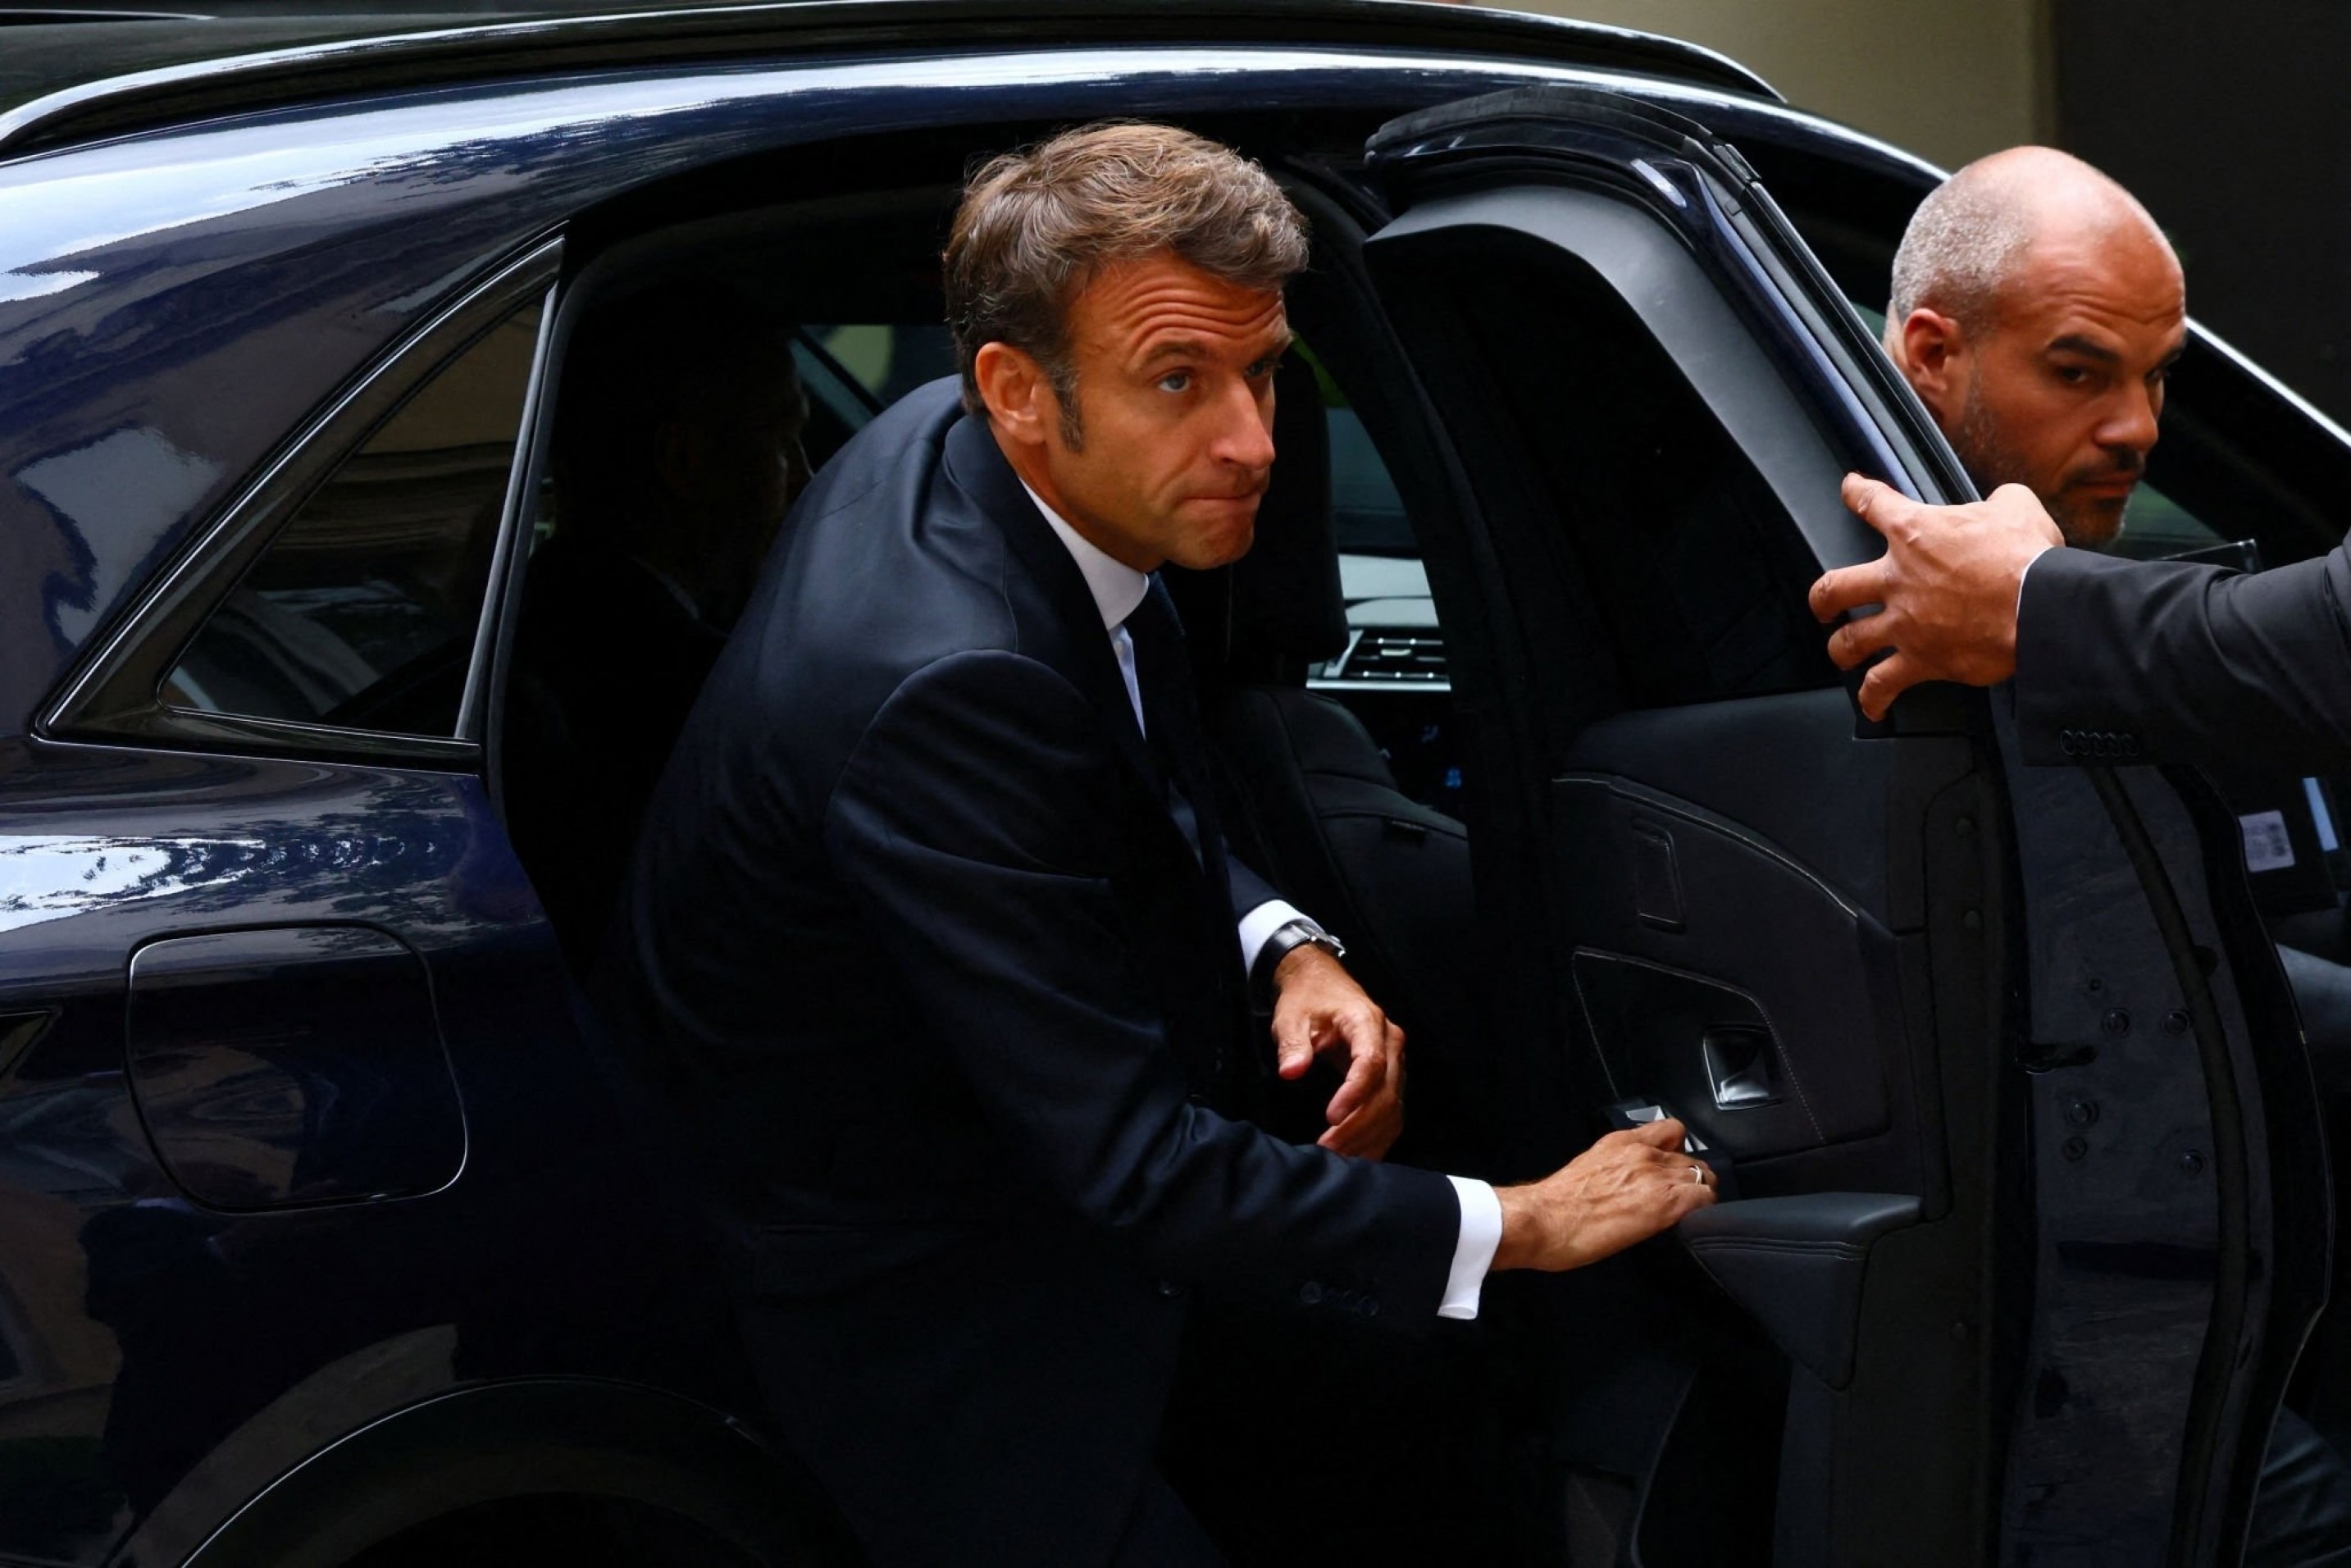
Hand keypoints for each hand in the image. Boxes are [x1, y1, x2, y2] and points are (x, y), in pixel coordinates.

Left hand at [1270, 944, 1403, 1159]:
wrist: (1322, 984)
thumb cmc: (1307, 999)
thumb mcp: (1292, 1016)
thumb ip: (1293, 1044)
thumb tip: (1291, 1072)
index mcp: (1368, 1023)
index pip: (1371, 1064)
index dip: (1354, 1094)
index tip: (1330, 1117)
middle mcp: (1391, 1043)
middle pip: (1387, 1093)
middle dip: (1357, 1126)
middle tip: (1327, 1151)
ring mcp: (1396, 1063)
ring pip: (1393, 1109)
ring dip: (1367, 1138)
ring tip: (1337, 1159)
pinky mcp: (1392, 1079)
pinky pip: (1392, 1114)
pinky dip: (1376, 1138)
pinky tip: (1355, 1156)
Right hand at [1491, 1118, 1715, 1271]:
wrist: (1541, 1219)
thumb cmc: (1553, 1205)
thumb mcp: (1587, 1172)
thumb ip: (1613, 1171)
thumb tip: (1624, 1186)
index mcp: (1620, 1142)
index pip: (1670, 1130)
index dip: (1677, 1151)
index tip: (1673, 1169)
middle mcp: (1642, 1153)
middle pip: (1690, 1158)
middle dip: (1689, 1178)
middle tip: (1679, 1200)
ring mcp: (1656, 1176)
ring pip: (1702, 1176)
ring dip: (1699, 1194)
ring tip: (1685, 1214)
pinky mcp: (1666, 1203)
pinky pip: (1705, 1199)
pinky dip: (1704, 1211)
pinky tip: (1689, 1224)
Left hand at [1809, 475, 2061, 719]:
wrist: (2040, 608)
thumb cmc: (2028, 558)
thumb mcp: (2016, 507)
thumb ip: (1999, 501)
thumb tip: (2001, 504)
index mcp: (1915, 533)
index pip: (1874, 503)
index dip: (1857, 493)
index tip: (1851, 491)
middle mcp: (1898, 579)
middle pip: (1835, 588)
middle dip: (1823, 598)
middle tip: (1824, 604)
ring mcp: (1904, 624)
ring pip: (1849, 640)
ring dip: (1841, 648)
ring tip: (1841, 651)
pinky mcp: (1921, 660)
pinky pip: (1883, 685)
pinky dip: (1874, 699)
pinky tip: (1873, 706)